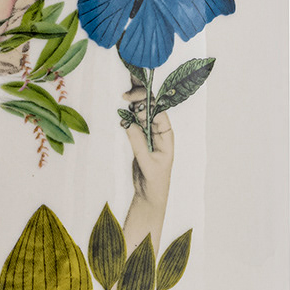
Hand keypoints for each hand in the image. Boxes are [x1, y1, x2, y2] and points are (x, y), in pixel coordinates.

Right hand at [120, 82, 174, 254]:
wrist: (150, 194)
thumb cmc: (155, 181)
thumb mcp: (147, 163)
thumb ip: (138, 143)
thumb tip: (129, 122)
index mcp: (166, 135)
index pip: (158, 113)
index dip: (146, 103)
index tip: (133, 100)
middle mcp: (159, 131)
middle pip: (150, 109)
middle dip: (140, 98)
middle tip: (125, 94)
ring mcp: (148, 133)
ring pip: (140, 113)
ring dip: (132, 105)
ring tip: (124, 96)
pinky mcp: (139, 138)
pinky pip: (133, 122)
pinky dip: (127, 116)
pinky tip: (122, 111)